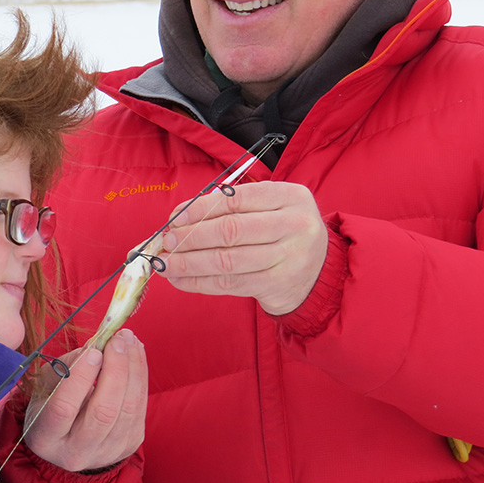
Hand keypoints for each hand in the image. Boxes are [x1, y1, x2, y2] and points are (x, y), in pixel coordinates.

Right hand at [24, 329, 146, 471]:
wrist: (71, 440)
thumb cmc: (51, 405)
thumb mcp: (45, 388)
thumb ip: (65, 367)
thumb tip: (97, 346)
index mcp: (45, 439)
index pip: (64, 408)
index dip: (80, 377)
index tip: (93, 351)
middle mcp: (76, 453)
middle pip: (103, 412)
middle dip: (115, 370)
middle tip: (117, 340)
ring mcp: (107, 452)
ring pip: (128, 409)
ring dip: (133, 368)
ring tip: (128, 340)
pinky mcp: (129, 444)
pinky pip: (140, 407)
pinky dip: (140, 376)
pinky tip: (135, 354)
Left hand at [160, 181, 327, 314]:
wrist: (318, 272)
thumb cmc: (284, 233)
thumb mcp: (271, 208)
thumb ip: (234, 206)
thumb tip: (181, 216)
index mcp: (290, 197)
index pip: (237, 200)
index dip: (201, 209)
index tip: (175, 218)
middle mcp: (294, 225)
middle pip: (230, 231)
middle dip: (191, 237)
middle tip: (167, 241)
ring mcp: (288, 258)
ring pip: (226, 261)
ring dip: (189, 263)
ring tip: (165, 263)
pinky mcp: (276, 285)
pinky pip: (228, 284)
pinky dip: (198, 282)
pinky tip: (180, 279)